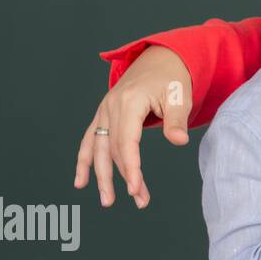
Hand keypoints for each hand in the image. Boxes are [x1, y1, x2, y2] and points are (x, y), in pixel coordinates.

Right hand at [73, 44, 192, 207]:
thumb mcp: (180, 96)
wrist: (161, 58)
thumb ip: (177, 120)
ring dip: (102, 175)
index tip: (137, 189)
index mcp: (129, 102)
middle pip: (112, 149)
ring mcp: (104, 110)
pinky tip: (81, 182)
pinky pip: (89, 139)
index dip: (131, 167)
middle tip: (137, 200)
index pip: (126, 141)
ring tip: (107, 200)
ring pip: (98, 148)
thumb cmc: (173, 78)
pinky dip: (83, 161)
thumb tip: (179, 141)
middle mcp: (111, 106)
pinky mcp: (104, 114)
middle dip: (123, 177)